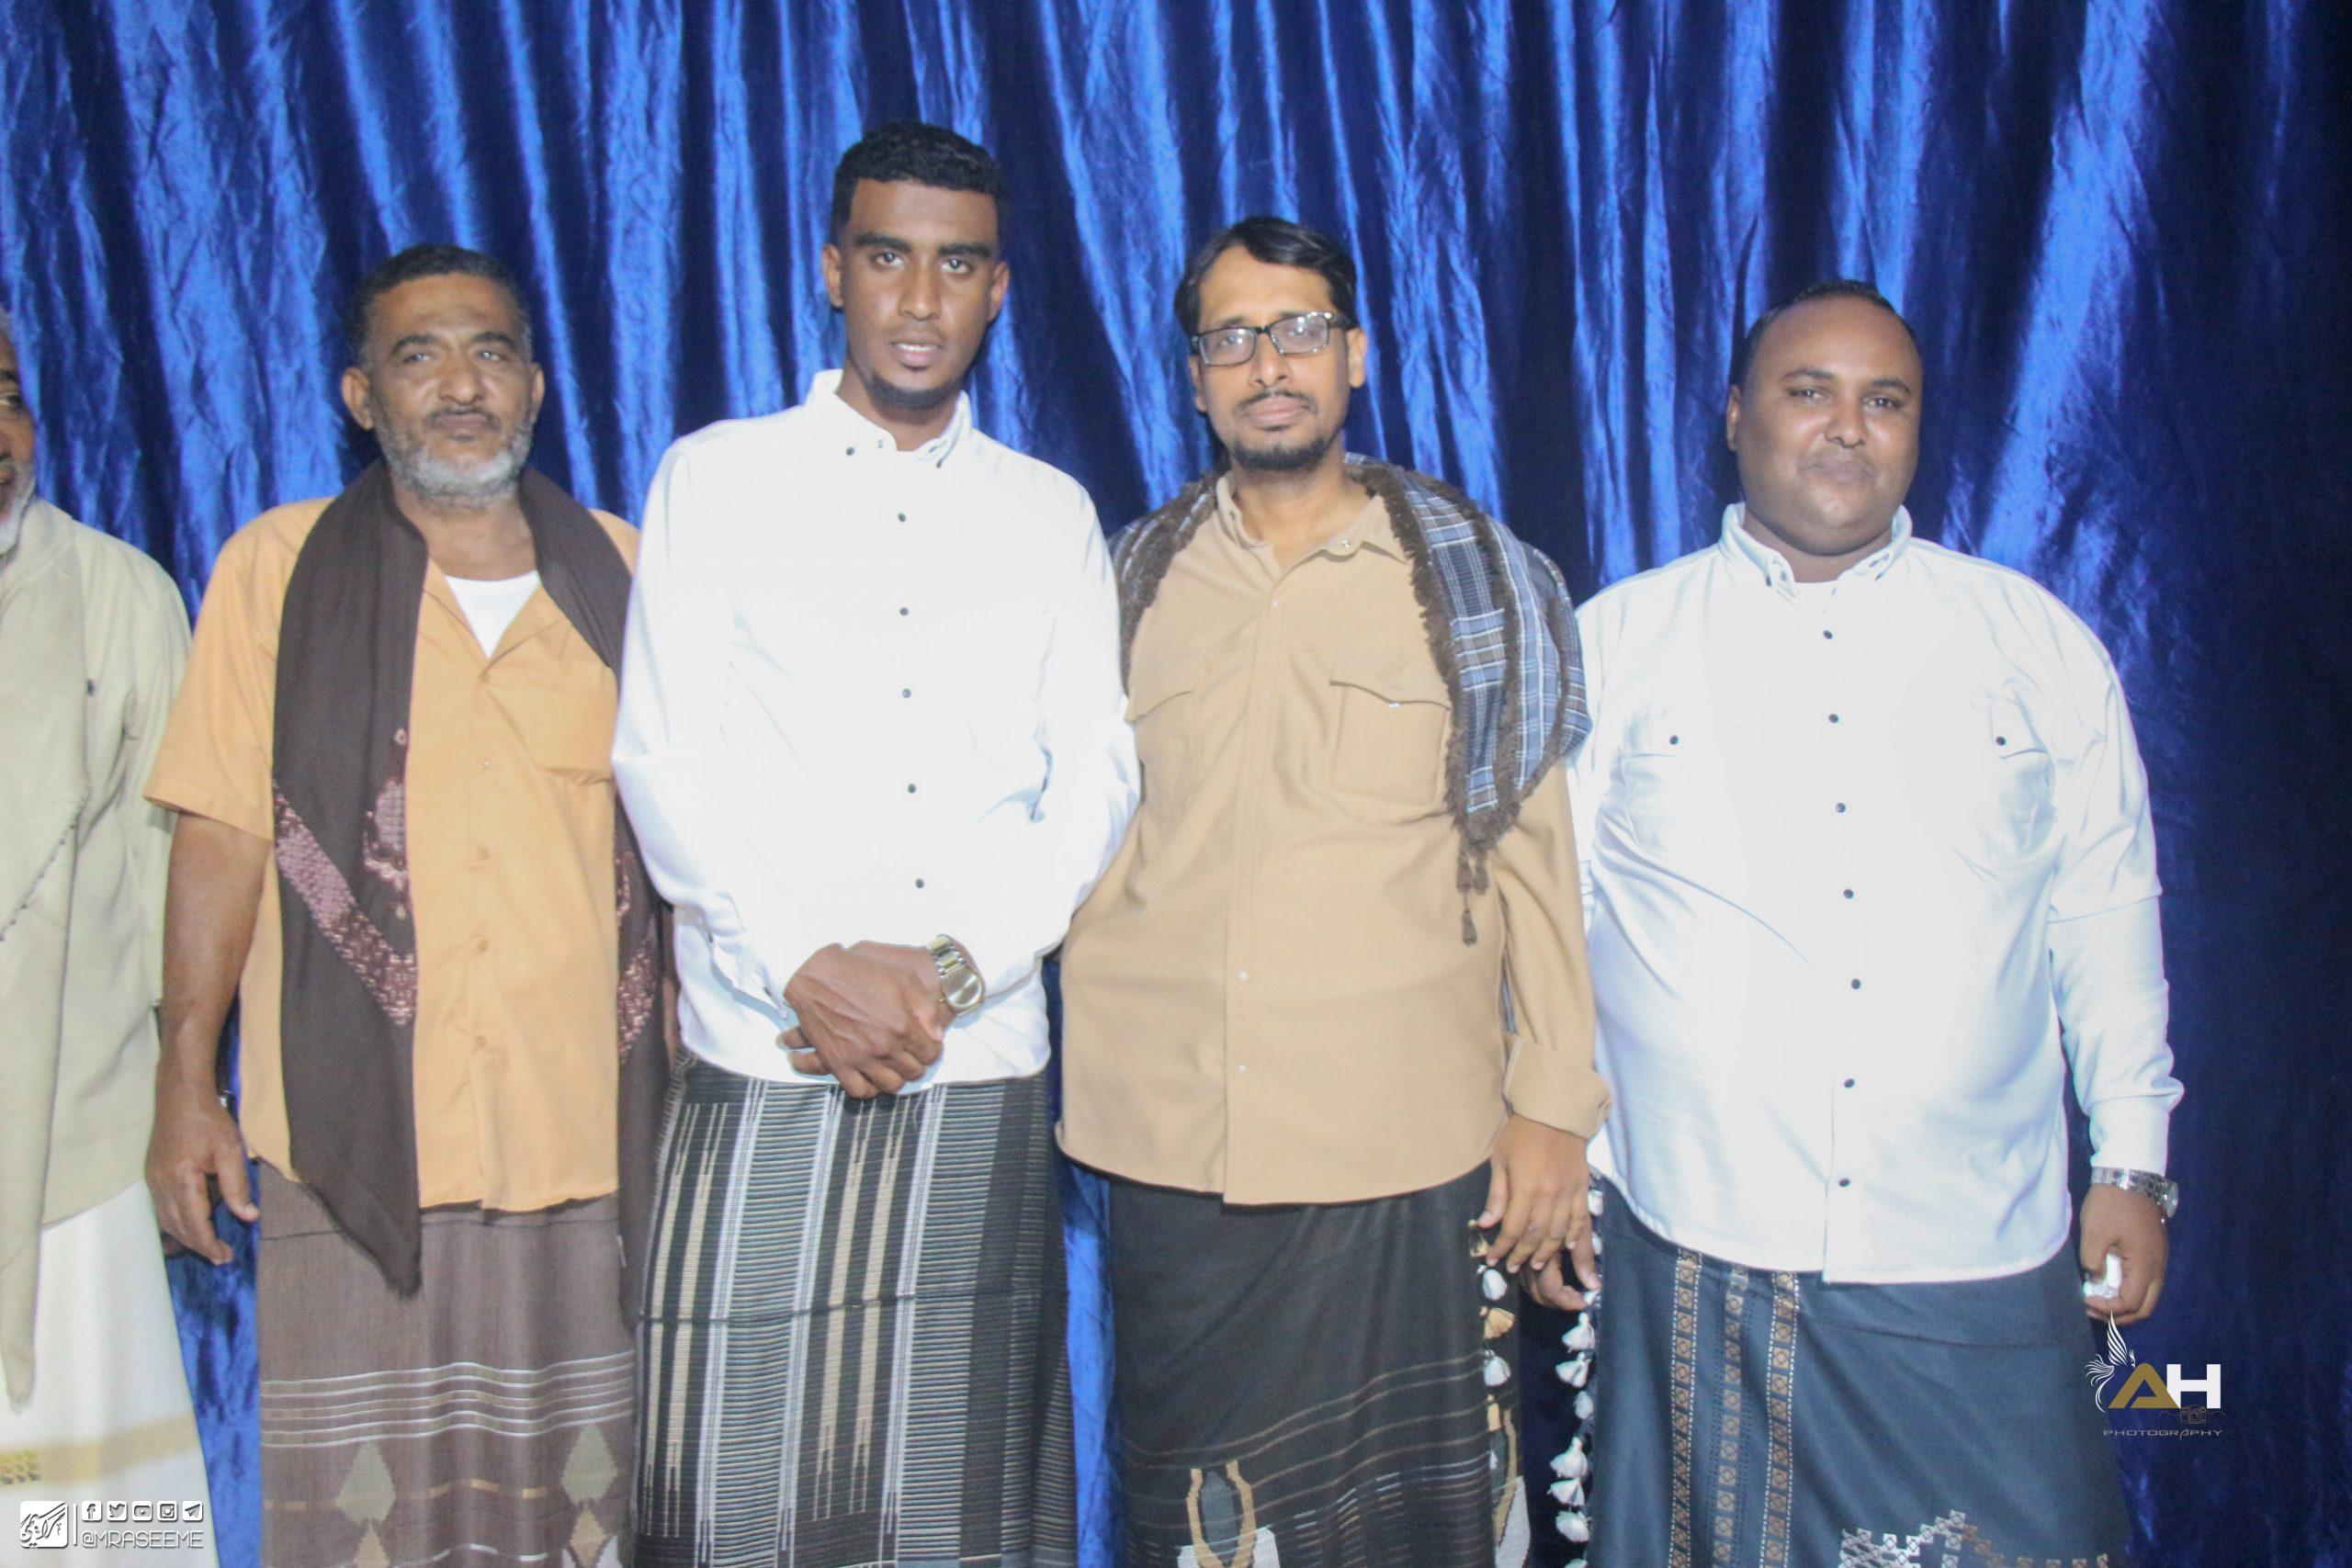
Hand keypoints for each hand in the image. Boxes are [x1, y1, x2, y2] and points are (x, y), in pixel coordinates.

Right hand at [146, 1079, 255, 1264]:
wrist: (179, 1096)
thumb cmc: (208, 1120)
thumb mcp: (230, 1150)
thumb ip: (237, 1186)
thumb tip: (249, 1217)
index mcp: (181, 1181)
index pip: (195, 1225)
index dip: (209, 1245)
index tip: (225, 1258)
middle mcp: (161, 1186)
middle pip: (178, 1228)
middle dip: (199, 1245)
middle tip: (221, 1257)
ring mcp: (153, 1181)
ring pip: (166, 1222)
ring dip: (186, 1237)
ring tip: (209, 1245)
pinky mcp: (152, 1176)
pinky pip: (162, 1209)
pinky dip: (177, 1222)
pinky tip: (192, 1223)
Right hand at [779, 941, 948, 1098]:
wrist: (818, 977)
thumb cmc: (862, 971)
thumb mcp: (903, 978)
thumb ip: (925, 1007)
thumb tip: (937, 1033)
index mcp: (903, 1026)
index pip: (930, 1054)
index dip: (931, 1050)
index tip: (926, 1044)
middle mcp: (884, 1046)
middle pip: (913, 1072)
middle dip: (916, 1064)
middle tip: (911, 1055)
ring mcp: (860, 1057)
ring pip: (890, 1085)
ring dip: (896, 1078)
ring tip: (894, 1067)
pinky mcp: (838, 1063)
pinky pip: (859, 1090)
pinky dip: (869, 1088)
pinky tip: (871, 1078)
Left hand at [1480, 1115, 1594, 1309]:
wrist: (1555, 1112)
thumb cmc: (1521, 1133)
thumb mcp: (1500, 1160)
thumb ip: (1497, 1195)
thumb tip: (1486, 1224)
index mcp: (1526, 1188)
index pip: (1513, 1228)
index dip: (1502, 1247)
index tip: (1493, 1258)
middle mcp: (1549, 1195)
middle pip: (1536, 1236)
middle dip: (1522, 1255)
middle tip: (1512, 1266)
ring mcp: (1568, 1193)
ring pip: (1559, 1233)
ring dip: (1547, 1252)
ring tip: (1535, 1264)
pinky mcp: (1582, 1188)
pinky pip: (1581, 1219)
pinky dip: (1575, 1237)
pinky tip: (1569, 1248)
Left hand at [2080, 1183, 2167, 1324]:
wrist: (2130, 1176)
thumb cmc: (2112, 1203)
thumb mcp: (2094, 1231)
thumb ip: (2093, 1260)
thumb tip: (2096, 1277)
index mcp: (2145, 1265)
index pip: (2130, 1302)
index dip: (2107, 1308)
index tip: (2085, 1300)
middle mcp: (2158, 1267)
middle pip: (2145, 1307)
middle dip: (2120, 1315)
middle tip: (2095, 1311)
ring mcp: (2159, 1260)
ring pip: (2149, 1295)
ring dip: (2126, 1304)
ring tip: (2101, 1300)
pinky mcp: (2155, 1252)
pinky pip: (2148, 1282)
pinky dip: (2131, 1290)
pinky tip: (2111, 1284)